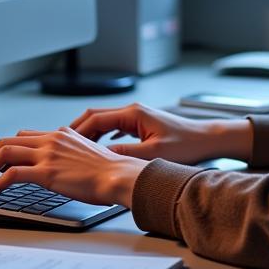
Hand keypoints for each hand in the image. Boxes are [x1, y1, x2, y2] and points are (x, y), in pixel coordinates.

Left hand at [0, 126, 148, 207]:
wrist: (119, 175)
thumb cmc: (109, 171)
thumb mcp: (87, 153)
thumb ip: (69, 154)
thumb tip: (60, 166)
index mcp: (61, 135)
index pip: (23, 136)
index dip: (5, 148)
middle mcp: (51, 140)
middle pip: (8, 141)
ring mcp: (48, 154)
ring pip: (5, 153)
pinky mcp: (47, 172)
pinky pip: (13, 174)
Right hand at [70, 101, 244, 164]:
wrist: (208, 140)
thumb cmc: (187, 145)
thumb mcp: (154, 153)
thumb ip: (126, 154)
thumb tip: (101, 157)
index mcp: (134, 113)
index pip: (95, 119)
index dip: (77, 132)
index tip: (62, 144)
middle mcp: (133, 111)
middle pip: (95, 116)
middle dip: (77, 130)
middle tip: (60, 145)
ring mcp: (137, 116)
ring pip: (104, 121)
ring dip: (88, 133)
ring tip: (73, 149)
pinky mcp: (142, 124)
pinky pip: (114, 127)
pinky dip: (101, 135)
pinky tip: (97, 148)